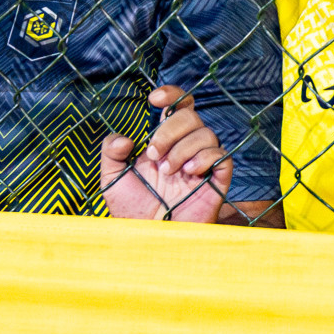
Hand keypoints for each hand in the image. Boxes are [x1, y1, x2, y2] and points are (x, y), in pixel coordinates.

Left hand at [100, 85, 231, 223]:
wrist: (149, 238)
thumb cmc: (132, 210)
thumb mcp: (112, 179)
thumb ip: (111, 152)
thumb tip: (126, 139)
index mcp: (163, 141)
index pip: (177, 107)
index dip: (171, 94)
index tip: (154, 99)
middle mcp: (184, 148)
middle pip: (190, 116)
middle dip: (169, 130)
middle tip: (153, 155)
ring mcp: (201, 164)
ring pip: (206, 133)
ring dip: (183, 148)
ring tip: (168, 171)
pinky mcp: (216, 182)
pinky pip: (222, 156)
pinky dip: (205, 158)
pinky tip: (189, 172)